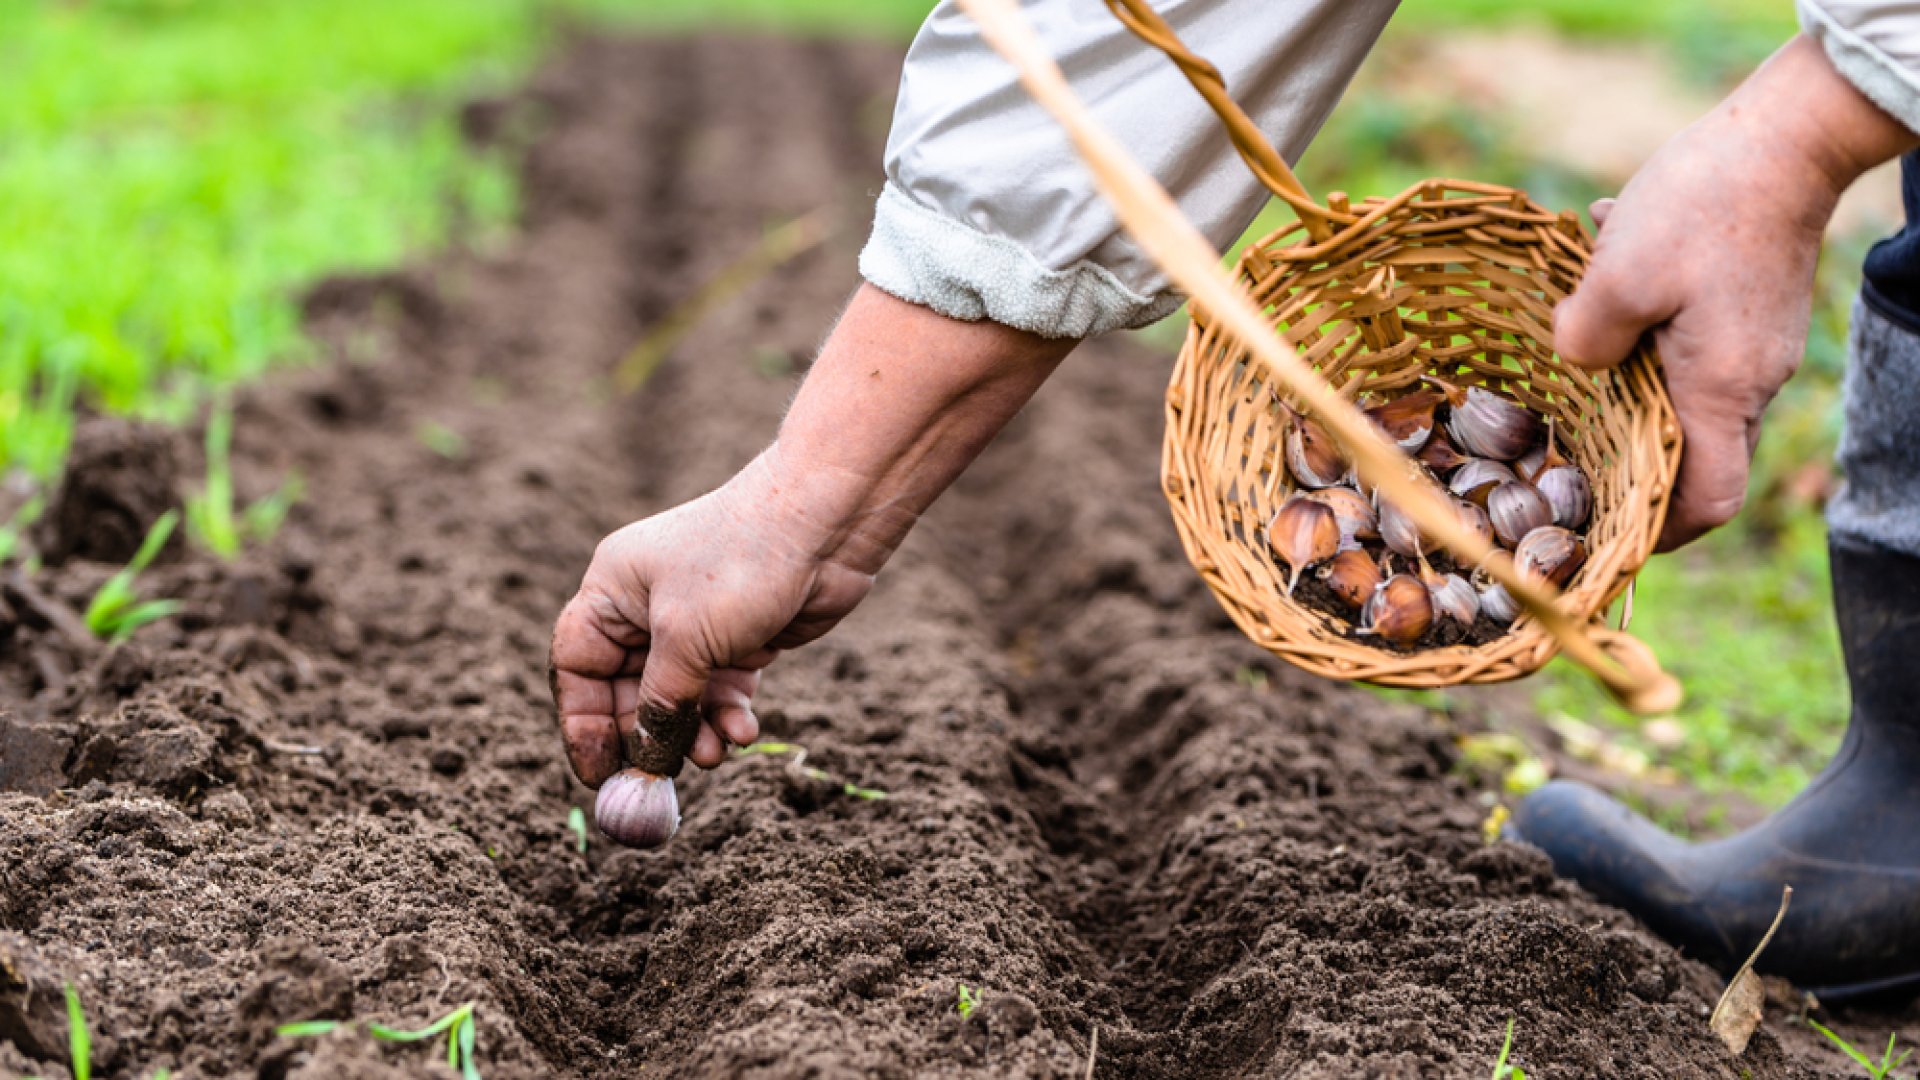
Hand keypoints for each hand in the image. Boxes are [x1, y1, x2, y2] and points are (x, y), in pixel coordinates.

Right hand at [549, 286, 1074, 786]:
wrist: (828, 524)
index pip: (578, 666)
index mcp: (612, 590)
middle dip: (650, 735)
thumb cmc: (742, 564)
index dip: (583, 723)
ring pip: (680, 697)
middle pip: (629, 690)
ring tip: (719, 753)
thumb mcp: (688, 641)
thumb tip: (645, 763)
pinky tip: (746, 732)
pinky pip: (720, 690)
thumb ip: (662, 706)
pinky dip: (728, 714)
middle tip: (664, 780)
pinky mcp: (740, 636)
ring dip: (695, 732)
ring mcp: (695, 622)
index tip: (598, 774)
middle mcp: (647, 605)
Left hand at [1553, 36, 1915, 550]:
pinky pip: (1691, 342)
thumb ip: (1583, 337)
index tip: (1610, 529)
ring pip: (1683, 392)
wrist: (1786, 135)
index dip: (1660, 531)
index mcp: (1720, 391)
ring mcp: (1755, 347)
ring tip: (1579, 328)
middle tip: (1566, 449)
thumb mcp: (1618, 275)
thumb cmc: (1704, 204)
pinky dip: (1646, 325)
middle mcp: (1750, 382)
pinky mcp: (1750, 311)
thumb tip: (1571, 364)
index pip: (1708, 502)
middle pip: (1692, 456)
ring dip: (1627, 374)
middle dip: (1630, 459)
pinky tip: (1608, 264)